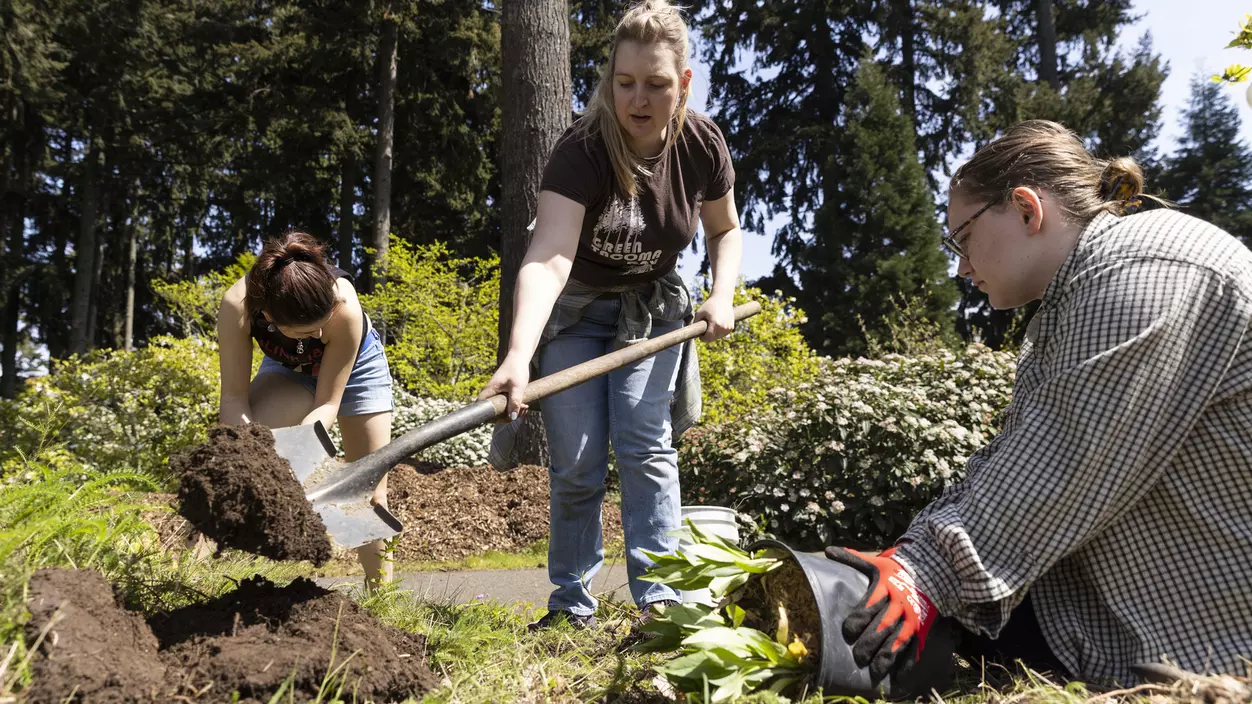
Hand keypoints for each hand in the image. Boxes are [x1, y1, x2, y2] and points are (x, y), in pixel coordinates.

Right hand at [477, 353, 530, 420]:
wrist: (519, 357)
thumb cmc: (516, 369)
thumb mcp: (517, 387)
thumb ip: (515, 402)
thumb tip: (512, 417)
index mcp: (489, 391)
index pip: (482, 409)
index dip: (492, 417)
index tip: (507, 416)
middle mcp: (491, 393)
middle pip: (493, 412)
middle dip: (507, 416)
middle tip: (521, 411)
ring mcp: (496, 393)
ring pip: (501, 409)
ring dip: (513, 412)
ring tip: (525, 407)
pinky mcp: (502, 392)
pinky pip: (506, 404)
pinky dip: (514, 407)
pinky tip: (524, 405)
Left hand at [694, 293, 734, 341]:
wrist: (722, 298)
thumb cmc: (709, 305)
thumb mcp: (699, 313)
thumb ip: (695, 323)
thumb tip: (694, 333)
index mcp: (715, 324)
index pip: (707, 338)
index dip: (702, 338)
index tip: (700, 334)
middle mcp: (723, 327)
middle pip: (712, 338)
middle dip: (708, 335)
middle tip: (705, 327)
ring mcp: (728, 328)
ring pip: (718, 337)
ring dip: (714, 334)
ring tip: (712, 324)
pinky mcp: (731, 327)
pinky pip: (722, 334)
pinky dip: (719, 331)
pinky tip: (717, 323)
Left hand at [824, 546, 936, 681]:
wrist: (931, 573)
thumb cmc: (895, 570)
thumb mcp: (876, 561)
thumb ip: (852, 558)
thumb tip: (827, 551)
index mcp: (886, 587)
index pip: (871, 603)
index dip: (860, 617)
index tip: (847, 631)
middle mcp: (900, 604)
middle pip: (885, 624)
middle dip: (871, 640)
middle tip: (858, 656)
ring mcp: (912, 617)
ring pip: (900, 638)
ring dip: (888, 654)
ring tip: (876, 670)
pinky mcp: (921, 628)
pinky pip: (916, 646)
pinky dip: (908, 661)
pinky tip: (899, 676)